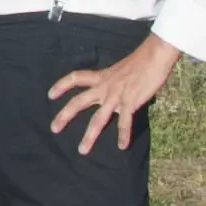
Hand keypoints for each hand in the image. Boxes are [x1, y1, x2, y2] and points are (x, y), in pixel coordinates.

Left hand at [48, 32, 178, 154]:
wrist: (154, 55)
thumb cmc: (141, 61)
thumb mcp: (120, 69)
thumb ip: (114, 81)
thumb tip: (116, 89)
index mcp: (102, 77)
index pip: (75, 78)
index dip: (61, 85)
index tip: (50, 95)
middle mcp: (104, 87)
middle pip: (78, 102)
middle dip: (64, 116)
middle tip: (54, 129)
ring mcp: (116, 96)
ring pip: (98, 119)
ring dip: (89, 136)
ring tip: (82, 150)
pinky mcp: (130, 102)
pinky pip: (124, 122)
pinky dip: (123, 135)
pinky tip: (122, 146)